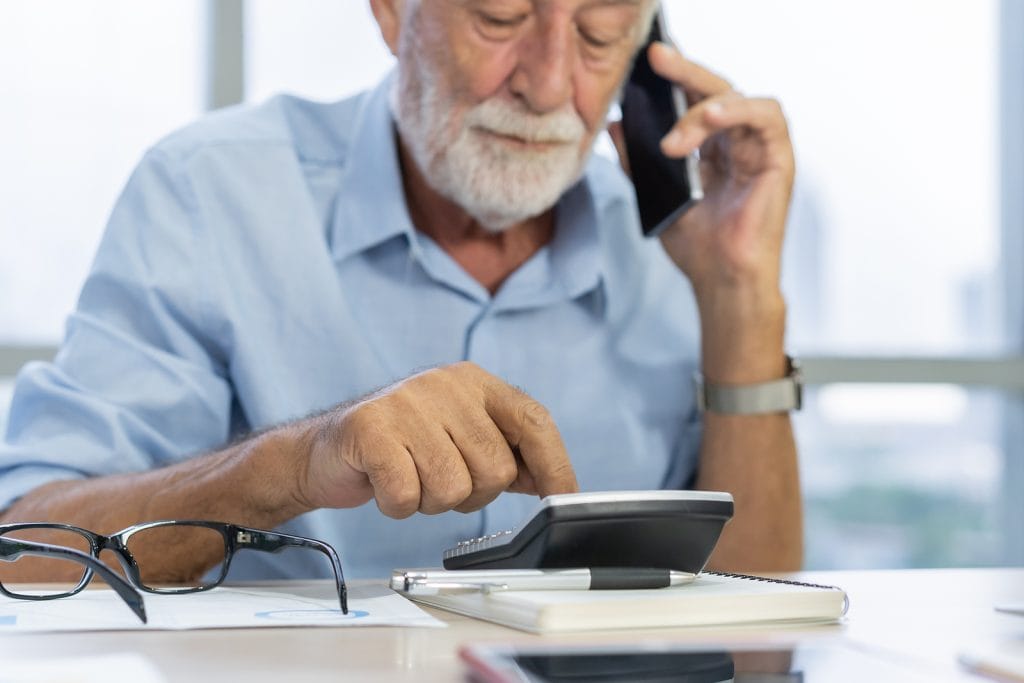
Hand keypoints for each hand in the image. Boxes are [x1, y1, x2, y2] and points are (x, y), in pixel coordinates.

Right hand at [297, 362, 578, 517]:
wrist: (324, 451)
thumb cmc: (401, 448)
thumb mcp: (460, 440)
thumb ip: (506, 455)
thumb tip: (556, 484)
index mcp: (474, 382)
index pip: (533, 420)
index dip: (555, 465)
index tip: (563, 499)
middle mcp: (445, 384)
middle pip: (496, 469)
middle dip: (471, 495)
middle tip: (437, 481)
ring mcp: (407, 403)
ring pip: (453, 488)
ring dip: (430, 502)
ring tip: (410, 478)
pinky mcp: (371, 429)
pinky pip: (408, 495)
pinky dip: (397, 505)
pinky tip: (383, 484)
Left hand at [649, 42, 793, 380]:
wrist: (720, 281)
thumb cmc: (697, 248)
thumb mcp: (655, 196)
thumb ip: (636, 162)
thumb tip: (614, 126)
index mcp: (712, 148)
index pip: (693, 99)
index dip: (673, 79)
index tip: (645, 64)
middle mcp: (737, 142)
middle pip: (715, 89)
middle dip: (685, 71)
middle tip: (656, 59)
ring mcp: (760, 149)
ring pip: (737, 100)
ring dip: (702, 109)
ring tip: (673, 139)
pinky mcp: (780, 159)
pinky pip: (766, 116)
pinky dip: (737, 111)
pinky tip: (708, 121)